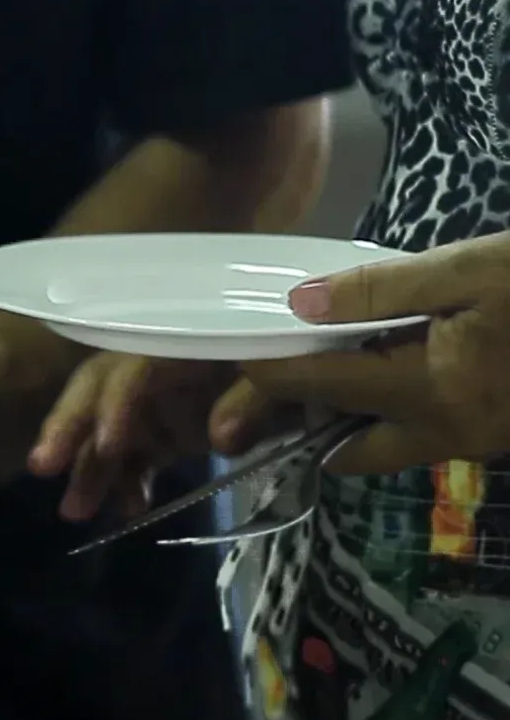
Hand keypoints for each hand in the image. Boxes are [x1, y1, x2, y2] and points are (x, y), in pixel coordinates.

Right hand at [28, 353, 294, 520]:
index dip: (118, 402)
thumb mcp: (293, 376)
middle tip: (42, 467)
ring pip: (112, 427)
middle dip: (70, 426)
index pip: (137, 365)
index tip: (109, 444)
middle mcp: (162, 366)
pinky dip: (128, 482)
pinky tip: (128, 510)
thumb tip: (219, 439)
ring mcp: (163, 400)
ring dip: (90, 467)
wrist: (339, 370)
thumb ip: (255, 399)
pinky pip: (136, 456)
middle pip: (101, 388)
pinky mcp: (168, 429)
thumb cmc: (313, 359)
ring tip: (73, 513)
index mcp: (188, 343)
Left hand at [240, 231, 509, 472]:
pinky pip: (412, 440)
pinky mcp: (487, 439)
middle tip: (259, 397)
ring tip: (306, 384)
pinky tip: (369, 379)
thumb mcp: (470, 269)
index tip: (234, 354)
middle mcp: (444, 433)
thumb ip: (380, 289)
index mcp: (433, 388)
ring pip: (376, 450)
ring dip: (338, 425)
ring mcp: (469, 444)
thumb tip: (300, 304)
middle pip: (339, 445)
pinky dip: (379, 418)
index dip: (268, 371)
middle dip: (296, 421)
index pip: (320, 385)